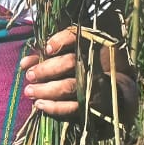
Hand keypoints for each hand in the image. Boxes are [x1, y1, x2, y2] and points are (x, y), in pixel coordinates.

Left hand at [19, 27, 138, 128]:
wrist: (119, 90)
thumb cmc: (88, 66)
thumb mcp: (73, 54)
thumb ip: (49, 56)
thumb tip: (24, 64)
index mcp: (91, 45)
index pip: (76, 37)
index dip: (61, 40)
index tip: (47, 49)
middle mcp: (95, 63)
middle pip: (70, 62)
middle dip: (46, 69)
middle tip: (30, 75)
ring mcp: (96, 84)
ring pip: (69, 86)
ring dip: (46, 89)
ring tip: (29, 91)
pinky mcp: (94, 103)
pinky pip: (73, 107)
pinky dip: (55, 107)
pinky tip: (40, 105)